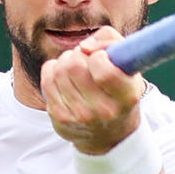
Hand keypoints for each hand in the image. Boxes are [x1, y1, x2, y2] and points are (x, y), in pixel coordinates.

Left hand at [41, 27, 144, 154]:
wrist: (109, 133)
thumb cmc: (118, 89)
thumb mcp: (127, 63)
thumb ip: (110, 40)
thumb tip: (84, 47)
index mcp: (127, 96)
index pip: (103, 70)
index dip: (99, 56)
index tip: (101, 58)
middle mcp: (104, 111)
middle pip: (74, 65)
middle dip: (78, 55)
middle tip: (85, 60)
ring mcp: (80, 116)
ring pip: (59, 70)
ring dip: (65, 61)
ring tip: (76, 69)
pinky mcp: (60, 118)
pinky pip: (47, 79)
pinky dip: (53, 70)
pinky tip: (64, 77)